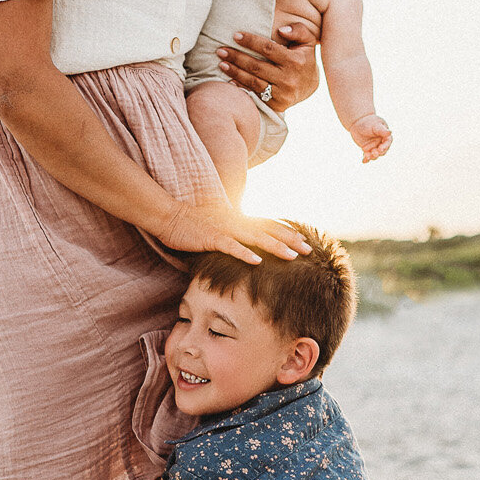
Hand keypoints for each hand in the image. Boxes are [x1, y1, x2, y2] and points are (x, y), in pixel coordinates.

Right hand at [159, 198, 312, 264]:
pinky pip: (231, 246)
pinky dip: (245, 253)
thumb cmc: (193, 224)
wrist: (170, 217)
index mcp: (239, 219)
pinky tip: (258, 262)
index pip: (268, 224)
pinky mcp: (212, 237)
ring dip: (275, 246)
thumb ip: (234, 232)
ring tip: (292, 256)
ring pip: (256, 238)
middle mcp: (237, 221)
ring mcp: (225, 229)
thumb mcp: (218, 226)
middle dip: (290, 239)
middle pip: (268, 230)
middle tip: (308, 250)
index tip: (304, 240)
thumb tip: (247, 243)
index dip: (287, 231)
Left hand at [216, 22, 320, 113]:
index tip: (235, 35)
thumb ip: (298, 31)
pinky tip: (229, 80)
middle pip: (256, 66)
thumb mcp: (307, 42)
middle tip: (221, 50)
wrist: (309, 88)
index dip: (251, 42)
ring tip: (221, 64)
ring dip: (235, 72)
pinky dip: (241, 87)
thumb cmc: (304, 59)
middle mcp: (288, 78)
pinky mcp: (276, 104)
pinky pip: (255, 94)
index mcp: (295, 61)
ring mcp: (282, 93)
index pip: (268, 49)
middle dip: (237, 57)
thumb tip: (281, 30)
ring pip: (253, 81)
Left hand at [350, 114, 392, 162]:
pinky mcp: (367, 150)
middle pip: (382, 151)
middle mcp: (381, 143)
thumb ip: (382, 130)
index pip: (387, 142)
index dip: (385, 146)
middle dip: (378, 153)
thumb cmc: (369, 122)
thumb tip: (390, 132)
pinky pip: (368, 156)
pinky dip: (366, 159)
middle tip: (374, 153)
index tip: (380, 149)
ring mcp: (374, 147)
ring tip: (367, 156)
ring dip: (372, 156)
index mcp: (385, 136)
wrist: (358, 123)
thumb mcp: (375, 126)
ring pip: (375, 155)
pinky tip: (363, 161)